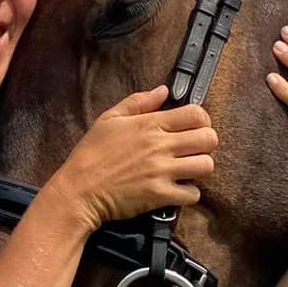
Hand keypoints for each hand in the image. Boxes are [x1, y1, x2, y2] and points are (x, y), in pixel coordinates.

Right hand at [50, 87, 218, 232]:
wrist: (79, 190)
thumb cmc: (91, 155)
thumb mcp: (109, 119)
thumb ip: (139, 102)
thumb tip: (163, 91)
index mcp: (150, 124)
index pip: (196, 114)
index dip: (202, 120)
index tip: (194, 127)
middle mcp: (160, 146)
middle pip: (209, 139)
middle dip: (206, 144)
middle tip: (193, 150)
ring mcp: (162, 171)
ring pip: (206, 166)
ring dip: (200, 168)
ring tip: (187, 170)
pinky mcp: (160, 195)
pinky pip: (192, 194)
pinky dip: (189, 194)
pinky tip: (178, 190)